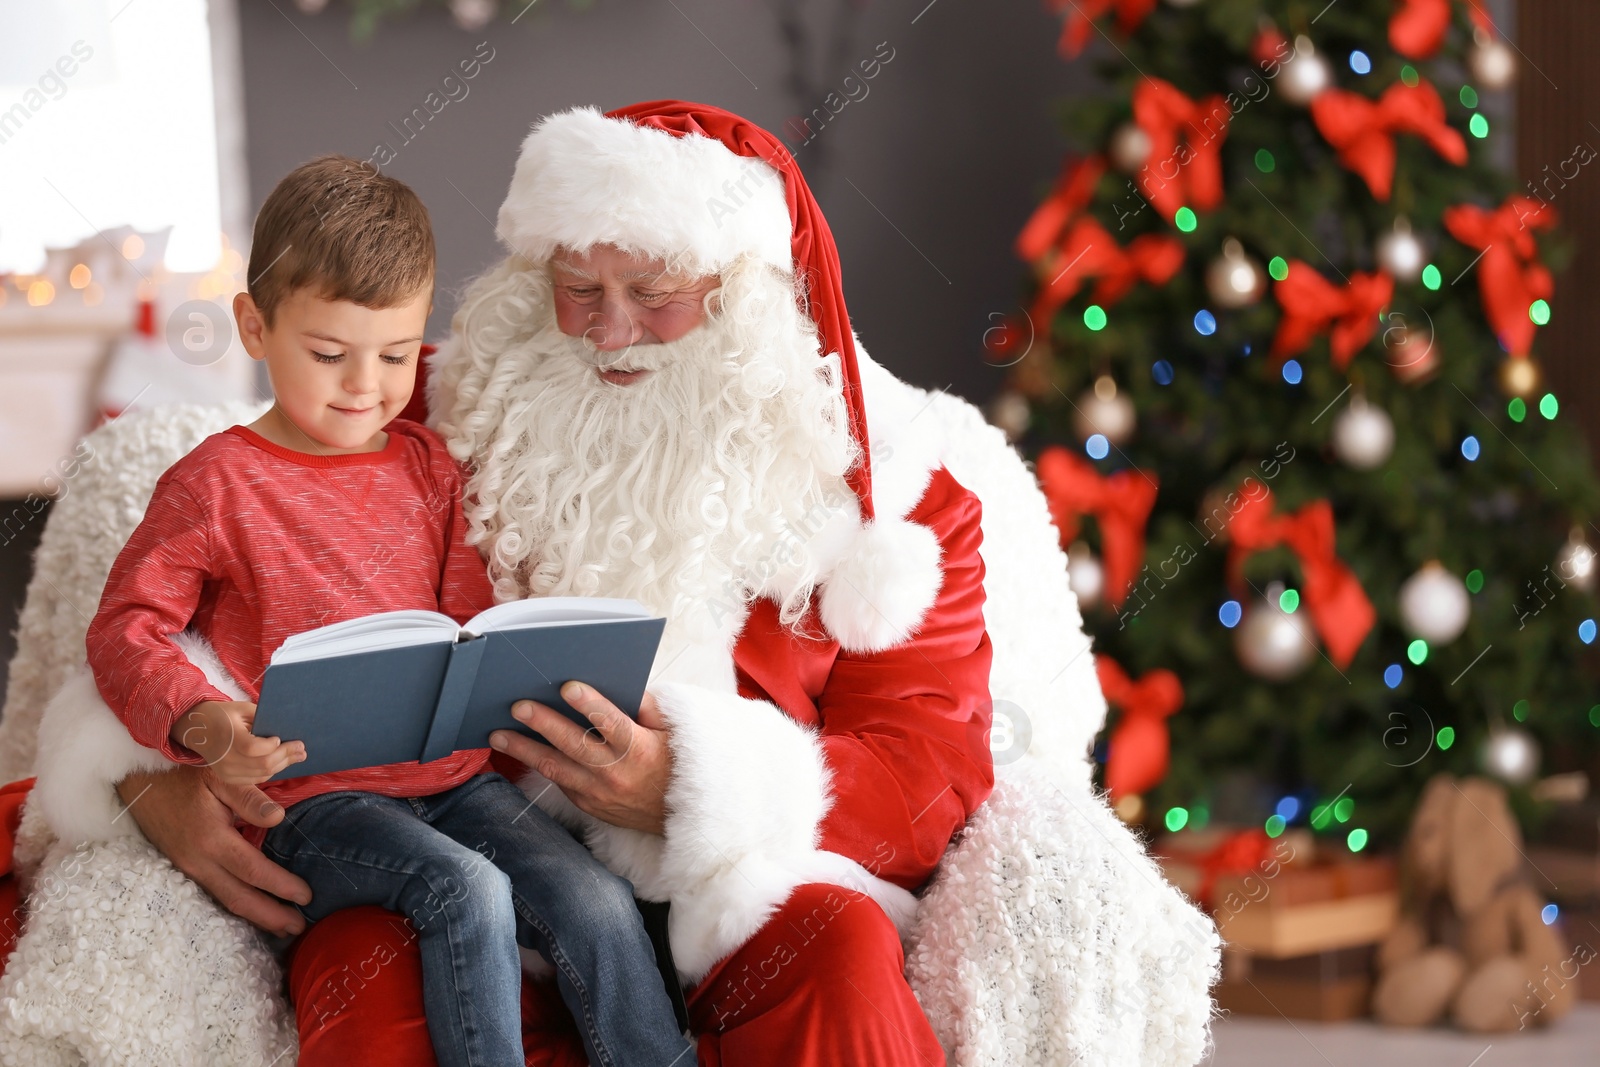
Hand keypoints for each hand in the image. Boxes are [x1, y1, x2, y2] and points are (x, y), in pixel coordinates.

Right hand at [116, 766, 312, 936]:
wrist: (138, 779)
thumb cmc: (183, 774)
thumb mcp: (220, 775)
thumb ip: (250, 798)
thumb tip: (279, 819)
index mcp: (211, 839)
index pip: (253, 871)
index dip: (280, 886)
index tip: (306, 896)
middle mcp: (198, 861)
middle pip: (239, 898)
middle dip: (270, 916)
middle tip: (300, 928)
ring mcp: (188, 867)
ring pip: (225, 900)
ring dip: (255, 916)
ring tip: (283, 926)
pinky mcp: (183, 867)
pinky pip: (214, 893)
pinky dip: (238, 905)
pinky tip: (254, 908)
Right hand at [171, 699, 304, 784]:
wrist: (197, 730)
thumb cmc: (224, 715)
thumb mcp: (242, 709)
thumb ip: (263, 718)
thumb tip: (288, 727)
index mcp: (228, 736)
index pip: (252, 748)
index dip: (270, 746)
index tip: (279, 738)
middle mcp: (225, 758)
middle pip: (262, 763)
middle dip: (286, 756)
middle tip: (302, 749)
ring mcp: (226, 771)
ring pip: (262, 773)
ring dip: (283, 765)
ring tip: (298, 756)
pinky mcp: (228, 778)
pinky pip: (256, 779)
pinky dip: (272, 771)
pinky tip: (282, 762)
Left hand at [490, 682, 672, 833]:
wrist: (682, 817)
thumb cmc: (676, 765)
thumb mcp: (672, 732)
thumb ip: (648, 707)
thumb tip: (622, 686)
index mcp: (640, 749)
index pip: (611, 723)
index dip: (590, 704)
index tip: (568, 686)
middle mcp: (616, 773)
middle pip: (573, 745)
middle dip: (543, 723)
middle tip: (518, 706)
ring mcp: (599, 794)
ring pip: (555, 768)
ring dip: (524, 750)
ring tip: (498, 734)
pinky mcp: (588, 806)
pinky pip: (561, 782)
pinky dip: (541, 765)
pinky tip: (522, 751)